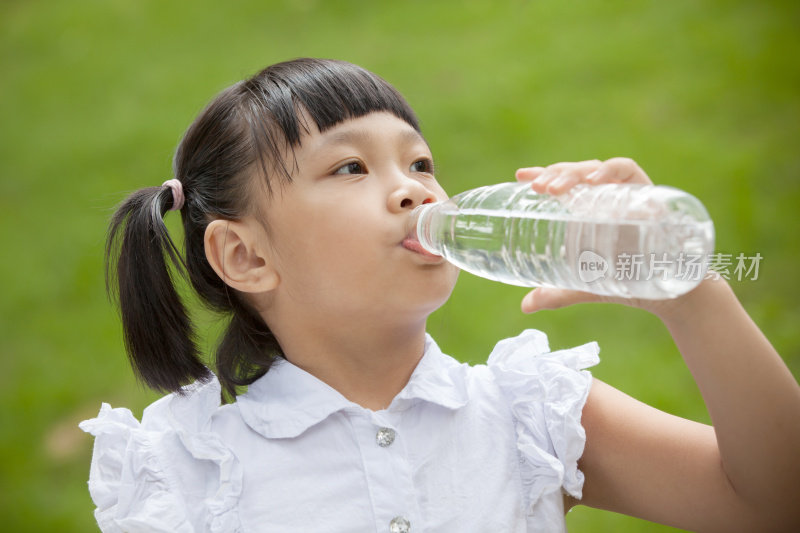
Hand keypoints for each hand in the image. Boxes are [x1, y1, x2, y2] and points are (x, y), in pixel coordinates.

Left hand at [514, 158, 670, 313]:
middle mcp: (605, 197)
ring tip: (555, 187)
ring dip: (574, 173)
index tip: (521, 177)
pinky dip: (611, 170)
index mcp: (587, 210)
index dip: (542, 174)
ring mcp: (627, 193)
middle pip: (576, 173)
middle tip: (537, 188)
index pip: (563, 183)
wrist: (672, 293)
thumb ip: (556, 293)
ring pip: (597, 169)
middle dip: (555, 174)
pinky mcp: (649, 193)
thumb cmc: (628, 281)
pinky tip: (594, 180)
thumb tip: (525, 306)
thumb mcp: (585, 286)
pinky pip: (629, 172)